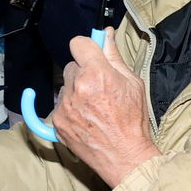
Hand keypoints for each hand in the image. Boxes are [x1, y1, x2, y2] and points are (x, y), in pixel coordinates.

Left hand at [52, 28, 159, 187]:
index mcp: (97, 73)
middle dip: (83, 72)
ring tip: (94, 107)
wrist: (125, 156)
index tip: (91, 53)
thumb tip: (107, 34)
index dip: (86, 47)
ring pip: (65, 86)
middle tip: (99, 87)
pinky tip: (85, 117)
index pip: (77, 43)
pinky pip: (60, 105)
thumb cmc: (133, 121)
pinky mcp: (57, 121)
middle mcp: (77, 87)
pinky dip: (70, 108)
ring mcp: (65, 105)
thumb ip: (114, 56)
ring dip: (75, 91)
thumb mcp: (132, 83)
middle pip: (71, 66)